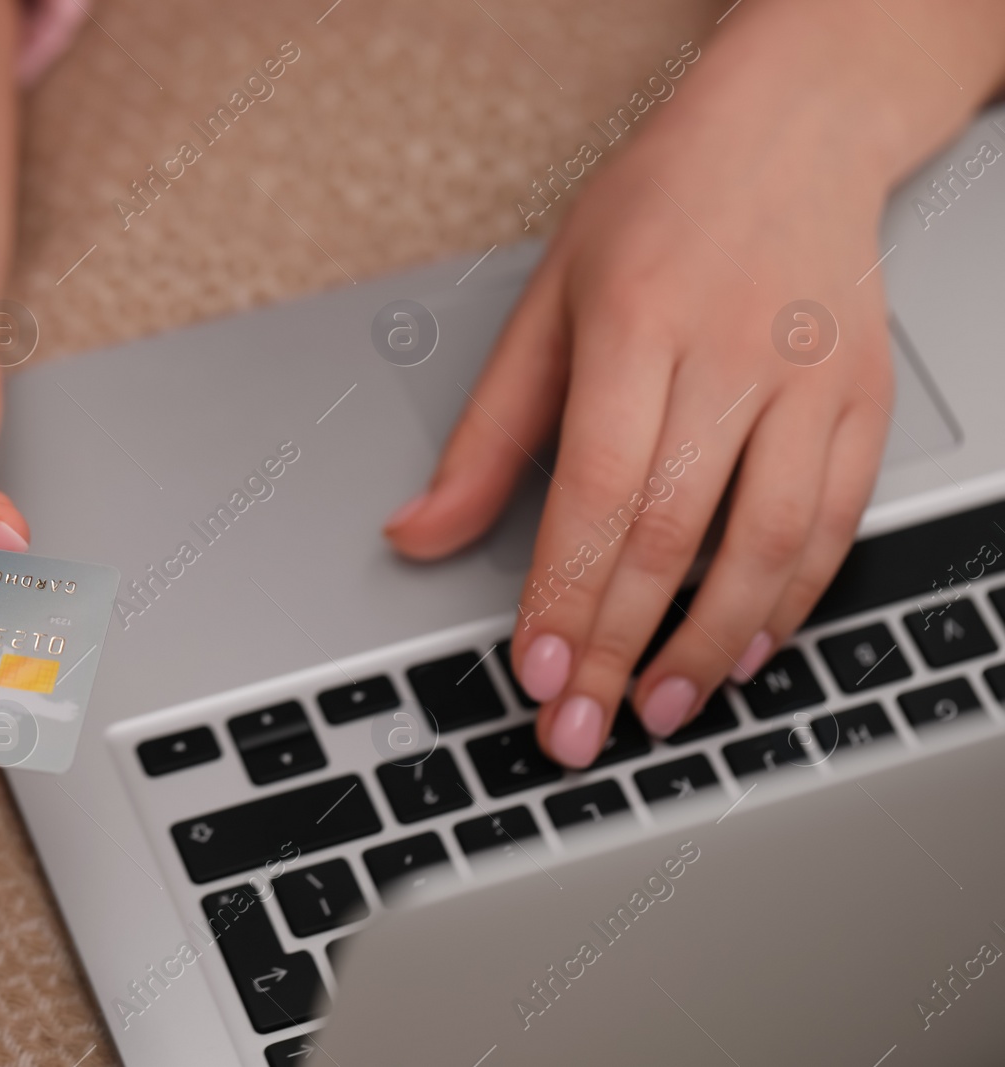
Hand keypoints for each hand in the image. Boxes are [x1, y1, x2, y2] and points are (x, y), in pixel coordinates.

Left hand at [384, 34, 899, 766]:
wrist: (791, 134)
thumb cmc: (654, 211)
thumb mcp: (544, 303)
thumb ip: (485, 434)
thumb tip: (416, 533)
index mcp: (637, 322)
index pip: (596, 490)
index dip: (564, 595)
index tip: (533, 675)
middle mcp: (733, 353)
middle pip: (675, 533)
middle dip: (617, 648)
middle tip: (578, 731)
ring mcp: (812, 379)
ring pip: (771, 543)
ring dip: (710, 644)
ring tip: (657, 709)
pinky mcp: (865, 399)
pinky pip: (837, 522)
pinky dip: (793, 599)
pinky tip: (746, 647)